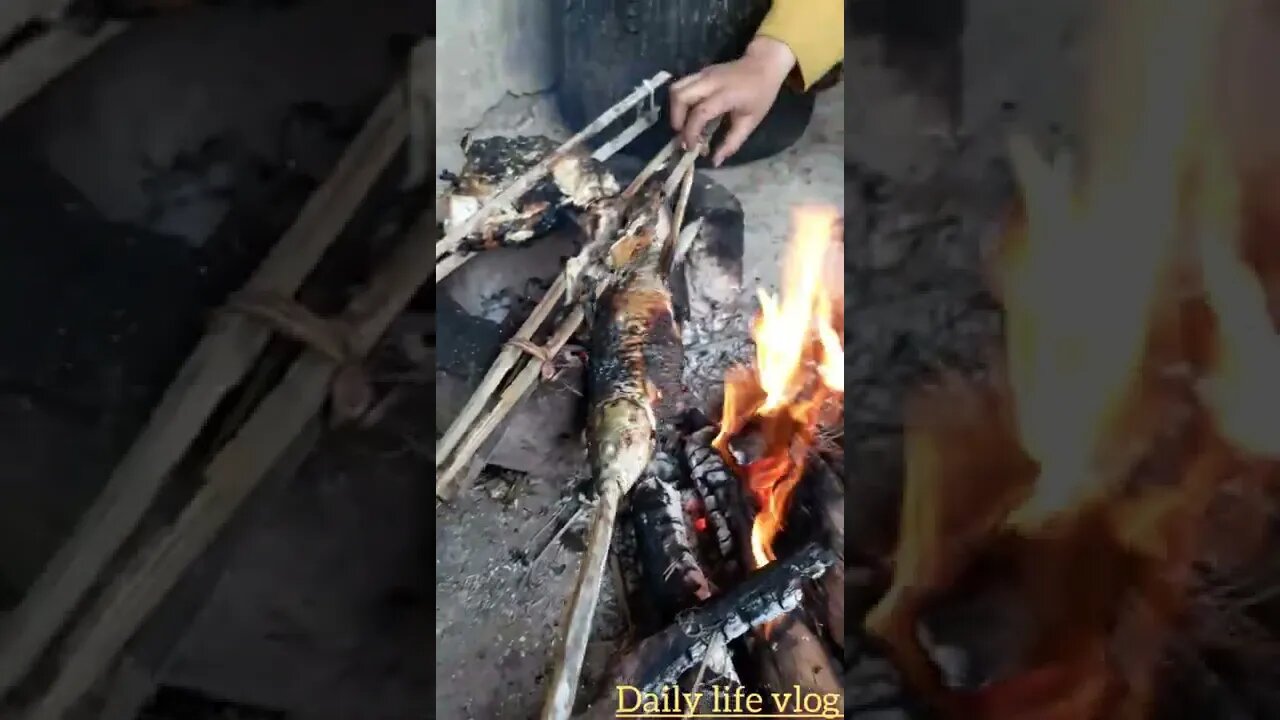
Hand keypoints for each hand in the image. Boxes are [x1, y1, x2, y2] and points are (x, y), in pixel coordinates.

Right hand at [669, 36, 796, 165]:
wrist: (764, 64)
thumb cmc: (761, 94)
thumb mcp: (750, 122)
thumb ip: (731, 143)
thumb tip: (715, 161)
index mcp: (726, 94)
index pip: (700, 112)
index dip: (691, 132)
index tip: (691, 147)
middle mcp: (710, 81)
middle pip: (679, 95)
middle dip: (675, 118)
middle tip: (682, 135)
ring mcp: (703, 74)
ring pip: (676, 88)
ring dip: (674, 109)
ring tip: (682, 125)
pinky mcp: (700, 72)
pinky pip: (682, 86)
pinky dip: (680, 102)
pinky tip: (688, 114)